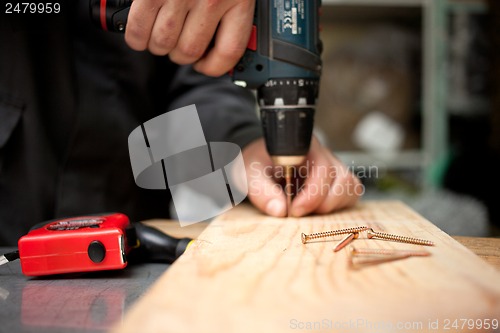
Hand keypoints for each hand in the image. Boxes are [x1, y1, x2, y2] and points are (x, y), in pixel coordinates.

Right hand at [125, 0, 254, 76]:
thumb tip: (219, 46)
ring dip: (159, 46)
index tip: (205, 66)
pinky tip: (139, 35)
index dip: (213, 67)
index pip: (229, 53)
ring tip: (160, 37)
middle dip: (181, 55)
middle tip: (178, 45)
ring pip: (165, 43)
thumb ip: (232, 10)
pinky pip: (140, 28)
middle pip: (191, 51)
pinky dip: (136, 37)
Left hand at [242, 138, 362, 216]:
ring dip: (331, 205)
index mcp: (303, 146)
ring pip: (350, 187)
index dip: (312, 194)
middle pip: (340, 180)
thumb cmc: (257, 163)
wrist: (260, 160)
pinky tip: (317, 207)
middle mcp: (324, 153)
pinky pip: (352, 192)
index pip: (322, 168)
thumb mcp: (249, 173)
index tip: (294, 209)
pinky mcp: (338, 179)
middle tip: (295, 212)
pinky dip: (338, 205)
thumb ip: (261, 190)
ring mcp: (334, 166)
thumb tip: (279, 210)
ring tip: (307, 208)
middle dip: (319, 203)